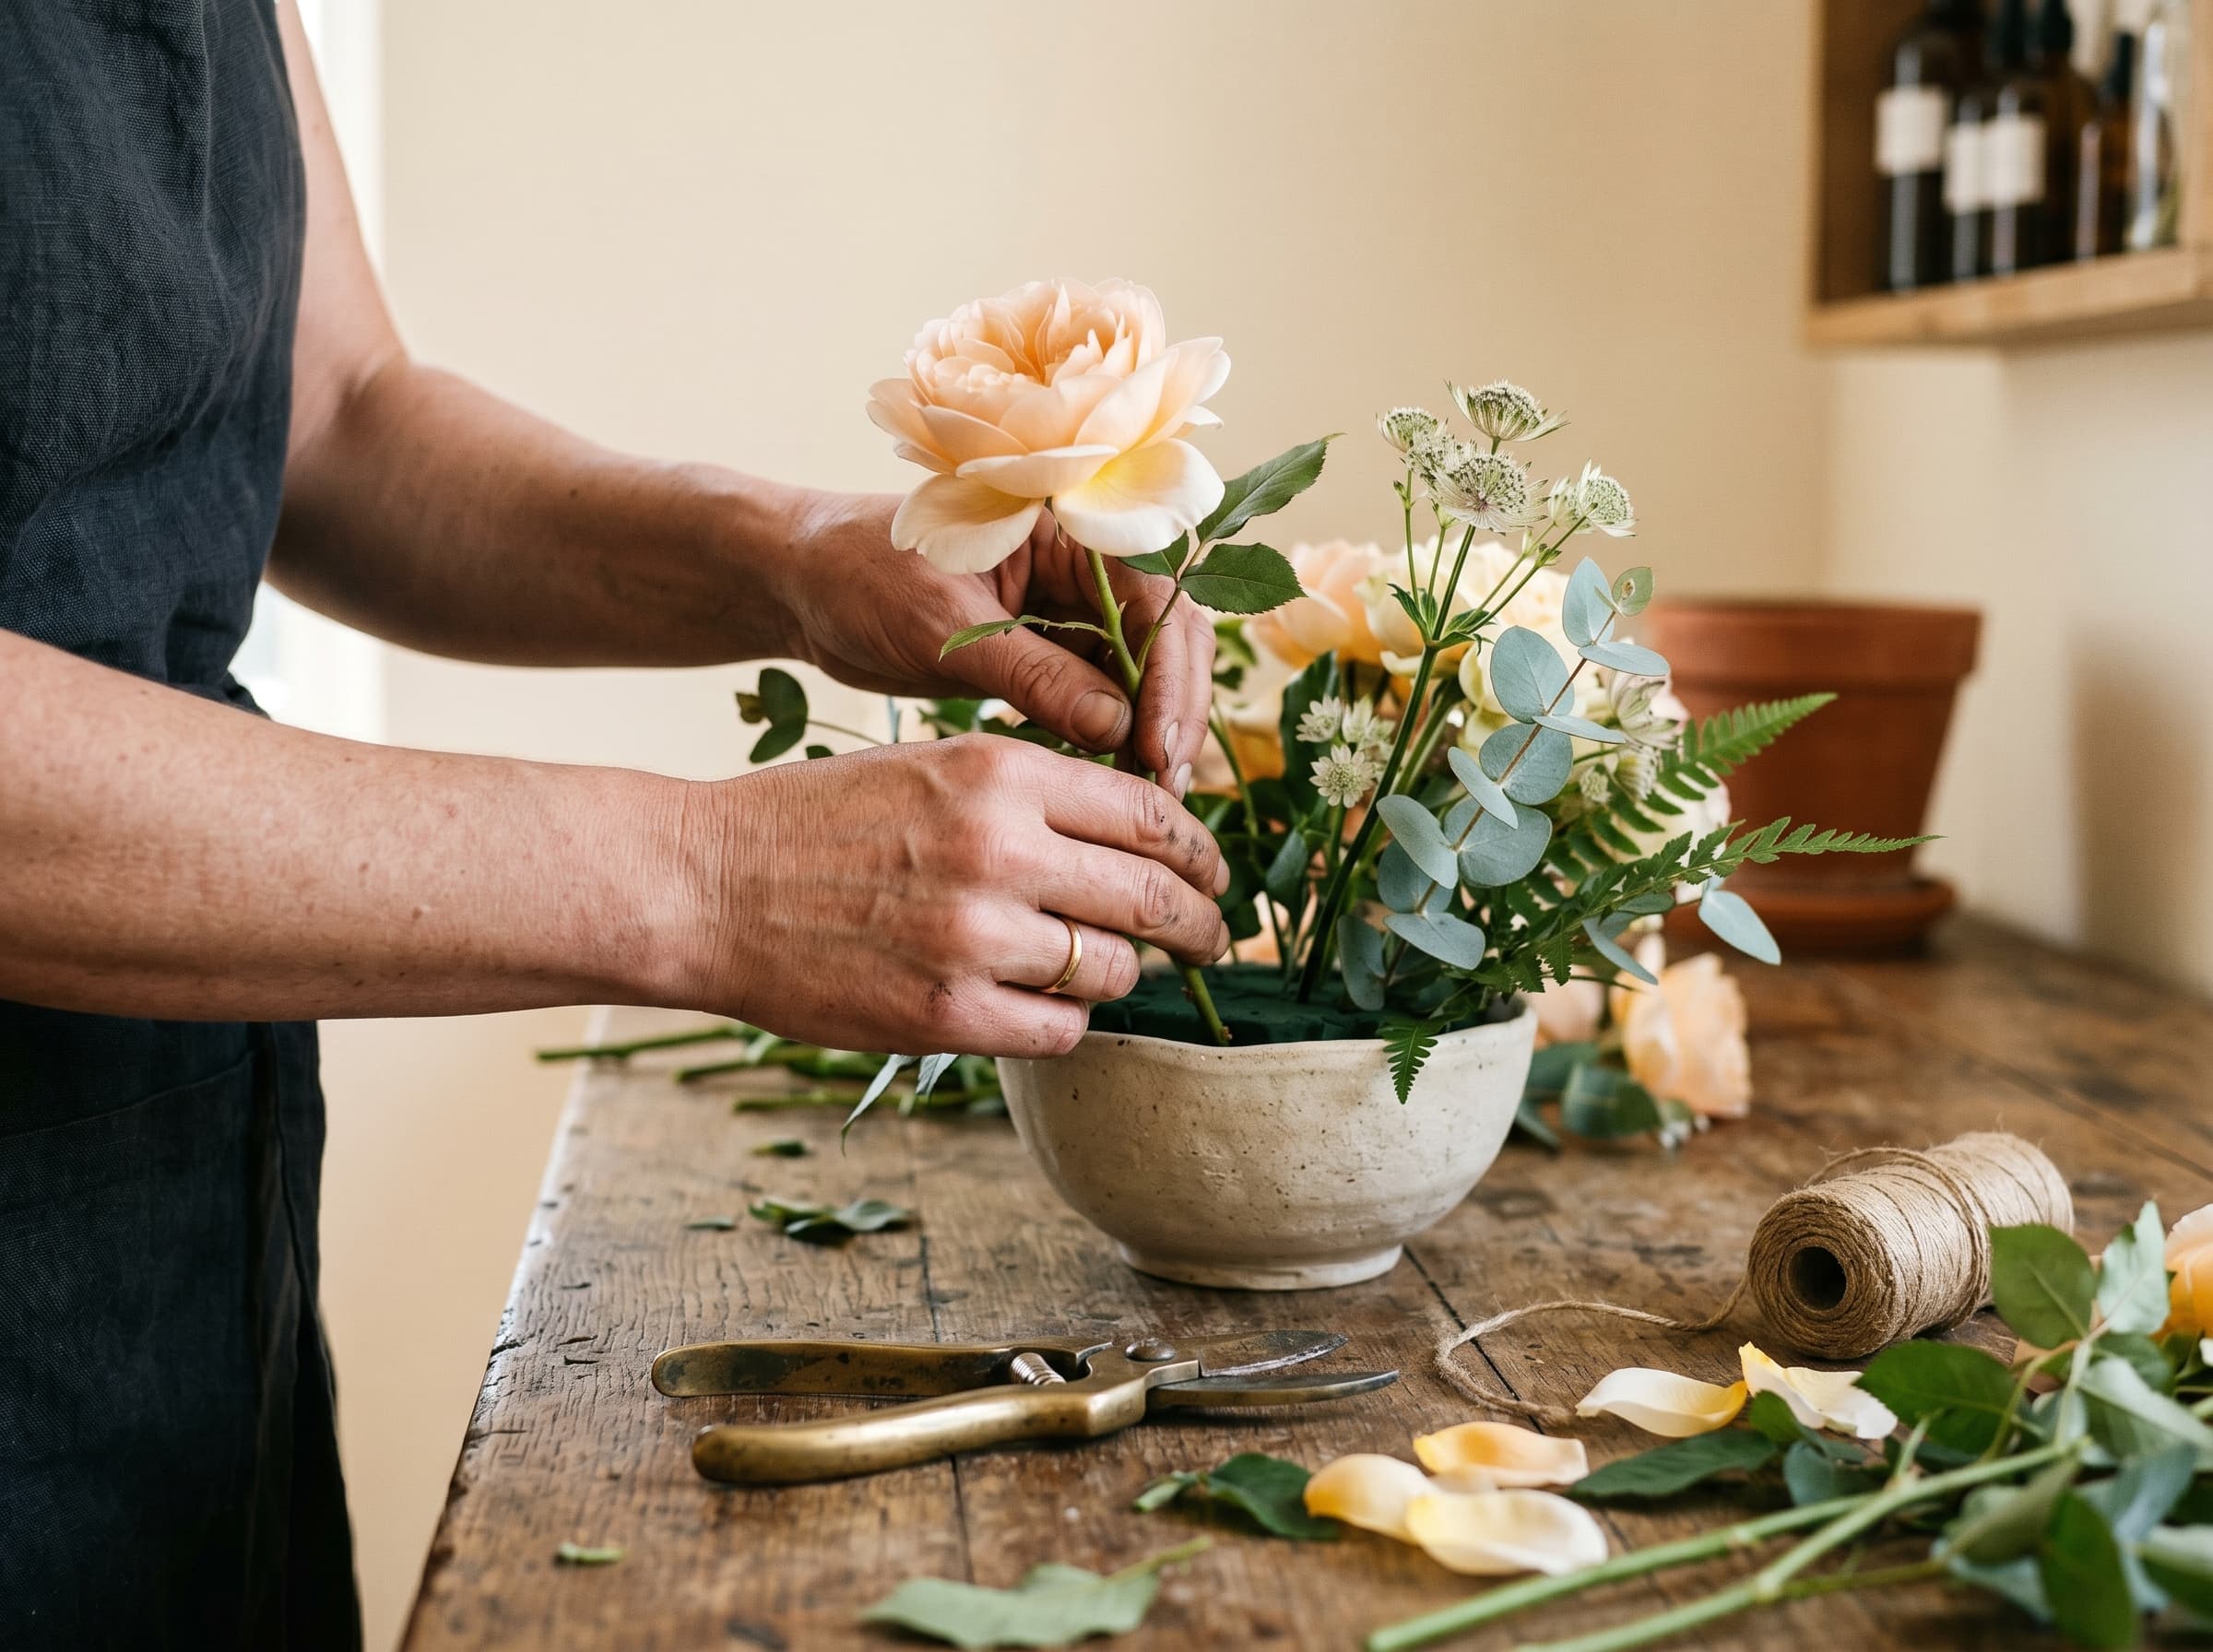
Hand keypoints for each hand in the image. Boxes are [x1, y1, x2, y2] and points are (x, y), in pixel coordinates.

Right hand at [683, 736, 1230, 1056]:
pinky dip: (1065, 1023)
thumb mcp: (933, 767)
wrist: (707, 883)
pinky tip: (1041, 1006)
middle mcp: (999, 849)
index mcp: (1001, 772)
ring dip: (1118, 974)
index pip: (1149, 814)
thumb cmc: (818, 821)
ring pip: (1110, 969)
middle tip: (1212, 941)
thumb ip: (1033, 795)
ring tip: (1098, 969)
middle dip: (1198, 924)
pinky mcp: (945, 1015)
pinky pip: (1059, 1032)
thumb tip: (1139, 837)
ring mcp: (973, 937)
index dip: (1199, 851)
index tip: (1211, 873)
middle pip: (1151, 896)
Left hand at [776, 490, 1213, 792]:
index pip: (1155, 598)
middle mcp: (1080, 566)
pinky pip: (1098, 699)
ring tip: (1138, 799)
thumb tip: (1116, 729)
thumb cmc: (859, 574)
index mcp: (1066, 527)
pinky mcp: (1045, 656)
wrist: (802, 586)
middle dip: (1169, 711)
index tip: (1158, 748)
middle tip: (1163, 788)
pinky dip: (1105, 741)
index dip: (1169, 677)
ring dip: (1143, 733)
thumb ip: (1032, 674)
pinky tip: (1098, 785)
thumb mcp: (944, 626)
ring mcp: (1066, 613)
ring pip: (1137, 676)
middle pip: (1164, 638)